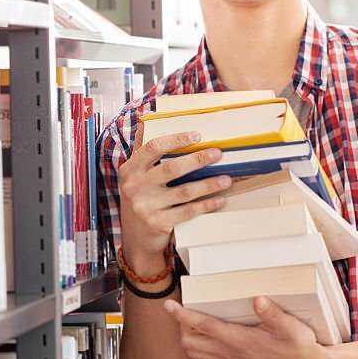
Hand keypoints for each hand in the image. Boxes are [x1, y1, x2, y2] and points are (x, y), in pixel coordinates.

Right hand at [117, 122, 232, 269]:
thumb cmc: (140, 198)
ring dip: (208, 184)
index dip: (175, 140)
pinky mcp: (158, 223)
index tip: (197, 135)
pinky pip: (187, 212)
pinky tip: (220, 199)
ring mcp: (146, 207)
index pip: (152, 148)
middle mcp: (135, 187)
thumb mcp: (134, 174)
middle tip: (218, 153)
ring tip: (227, 179)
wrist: (136, 237)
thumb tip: (146, 121)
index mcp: (130, 170)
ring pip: (184, 192)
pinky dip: (206, 205)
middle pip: (171, 169)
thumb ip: (142, 150)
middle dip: (197, 160)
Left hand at [164, 296, 333, 358]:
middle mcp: (230, 352)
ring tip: (189, 322)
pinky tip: (203, 341)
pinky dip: (197, 352)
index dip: (183, 315)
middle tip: (183, 308)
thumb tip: (258, 300)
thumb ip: (273, 314)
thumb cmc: (298, 348)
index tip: (169, 304)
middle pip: (190, 342)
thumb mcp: (290, 327)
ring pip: (195, 354)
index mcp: (238, 340)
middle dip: (181, 326)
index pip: (203, 326)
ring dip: (187, 339)